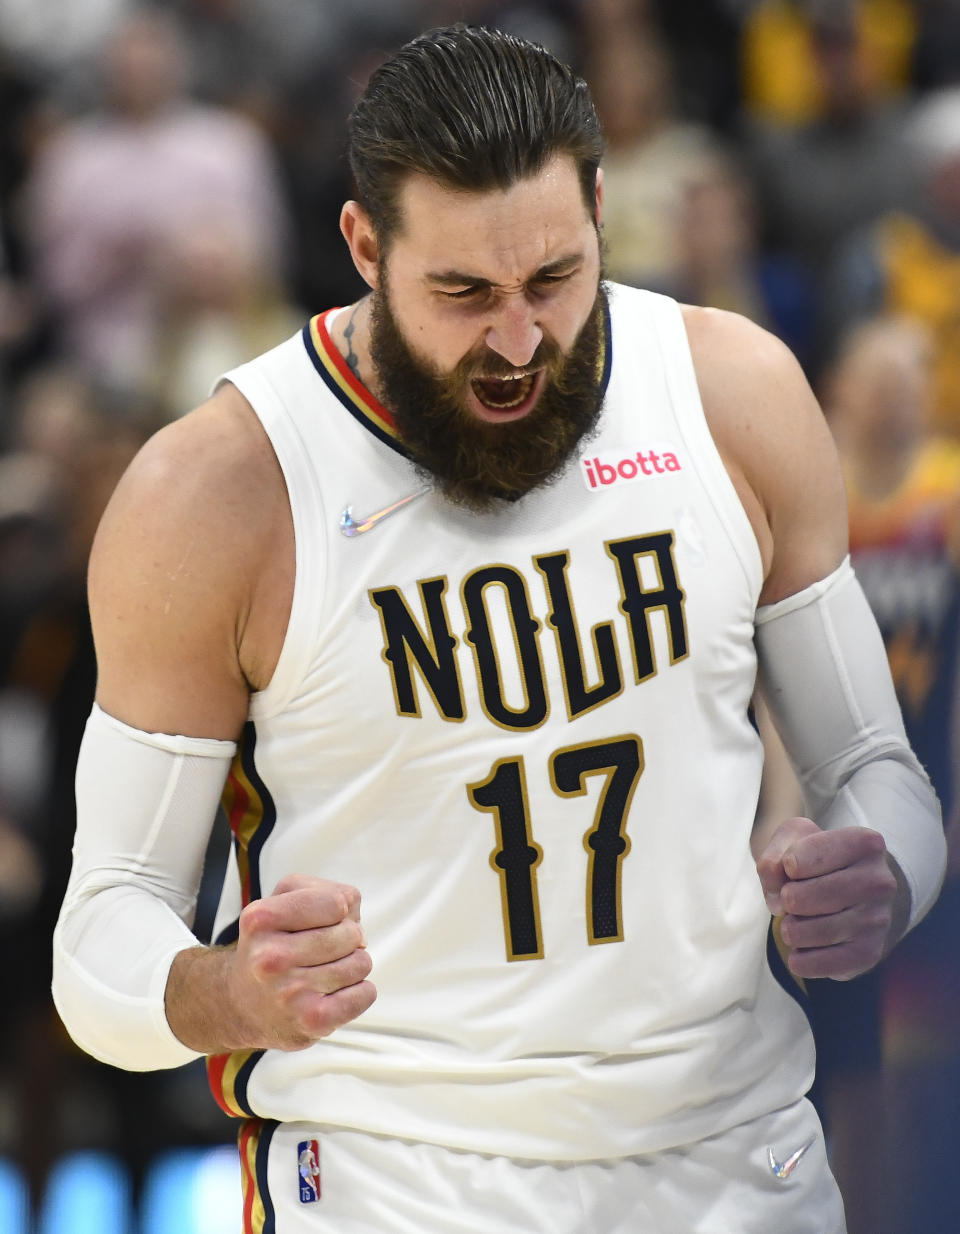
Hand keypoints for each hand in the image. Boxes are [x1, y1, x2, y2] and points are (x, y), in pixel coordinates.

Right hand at [167, 874, 375, 1053]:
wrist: (239, 1004)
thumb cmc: (272, 943)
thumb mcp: (284, 900)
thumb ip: (327, 893)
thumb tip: (358, 930)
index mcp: (261, 919)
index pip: (337, 902)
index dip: (339, 910)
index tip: (322, 922)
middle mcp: (270, 957)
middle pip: (351, 933)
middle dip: (347, 939)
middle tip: (322, 951)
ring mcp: (290, 992)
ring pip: (361, 963)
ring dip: (352, 966)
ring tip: (323, 972)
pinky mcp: (310, 1021)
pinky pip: (366, 993)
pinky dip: (360, 991)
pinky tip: (333, 993)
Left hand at [755, 817, 898, 980]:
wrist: (854, 890)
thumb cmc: (818, 859)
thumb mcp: (793, 840)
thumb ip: (774, 856)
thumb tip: (777, 895)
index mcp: (864, 844)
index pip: (796, 860)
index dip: (785, 866)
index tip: (795, 867)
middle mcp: (879, 881)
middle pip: (800, 898)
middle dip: (785, 900)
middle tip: (791, 899)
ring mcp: (878, 920)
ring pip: (809, 933)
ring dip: (790, 930)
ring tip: (796, 922)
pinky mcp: (869, 953)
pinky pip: (819, 965)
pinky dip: (800, 959)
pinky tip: (803, 947)